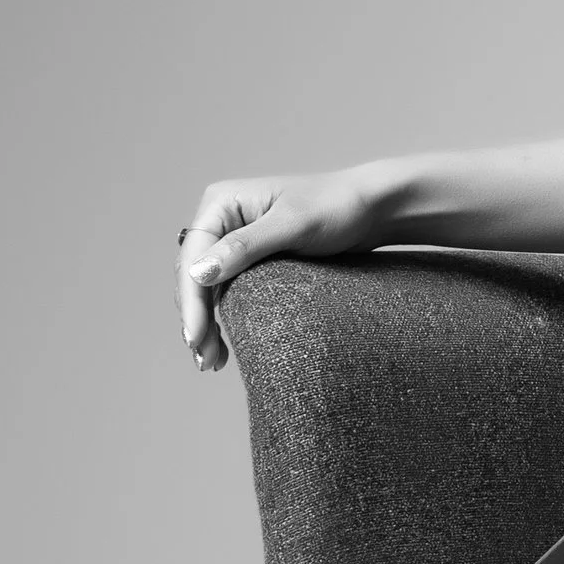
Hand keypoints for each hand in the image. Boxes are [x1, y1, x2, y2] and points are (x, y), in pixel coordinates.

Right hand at [177, 170, 381, 371]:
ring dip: (205, 323)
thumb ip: (246, 246)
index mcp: (221, 202)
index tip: (195, 335)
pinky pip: (226, 291)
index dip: (191, 299)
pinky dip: (222, 317)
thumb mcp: (294, 224)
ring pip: (205, 288)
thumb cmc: (338, 206)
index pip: (192, 257)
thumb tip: (198, 272)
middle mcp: (221, 219)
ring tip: (211, 361)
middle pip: (193, 275)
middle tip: (204, 358)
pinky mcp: (250, 259)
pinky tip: (221, 344)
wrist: (372, 208)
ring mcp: (233, 240)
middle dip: (195, 317)